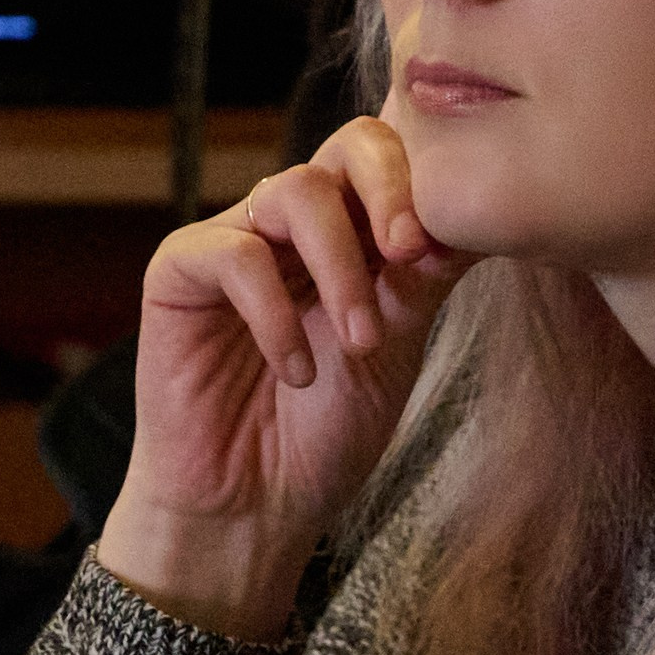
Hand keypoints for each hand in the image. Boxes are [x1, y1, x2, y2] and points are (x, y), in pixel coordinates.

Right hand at [103, 117, 475, 640]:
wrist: (254, 507)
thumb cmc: (327, 431)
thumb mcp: (398, 344)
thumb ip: (426, 273)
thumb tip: (475, 212)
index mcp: (355, 230)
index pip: (396, 158)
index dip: (426, 186)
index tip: (448, 251)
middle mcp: (296, 222)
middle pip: (350, 146)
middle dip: (391, 193)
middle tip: (411, 255)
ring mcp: (237, 237)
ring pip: (296, 191)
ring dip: (342, 266)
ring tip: (361, 342)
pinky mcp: (179, 270)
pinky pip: (235, 254)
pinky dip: (276, 313)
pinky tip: (296, 371)